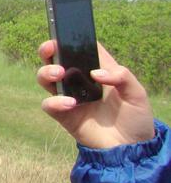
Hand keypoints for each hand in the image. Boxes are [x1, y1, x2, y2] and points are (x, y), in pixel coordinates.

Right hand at [36, 40, 154, 148]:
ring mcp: (69, 97)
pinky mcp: (64, 115)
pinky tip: (70, 103)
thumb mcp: (137, 93)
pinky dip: (54, 102)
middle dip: (48, 49)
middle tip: (50, 48)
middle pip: (56, 59)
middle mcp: (79, 81)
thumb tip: (96, 73)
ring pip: (46, 78)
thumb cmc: (136, 118)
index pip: (80, 48)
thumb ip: (122, 77)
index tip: (65, 33)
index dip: (71, 38)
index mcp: (97, 70)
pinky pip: (49, 105)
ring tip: (59, 73)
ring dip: (47, 72)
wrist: (130, 149)